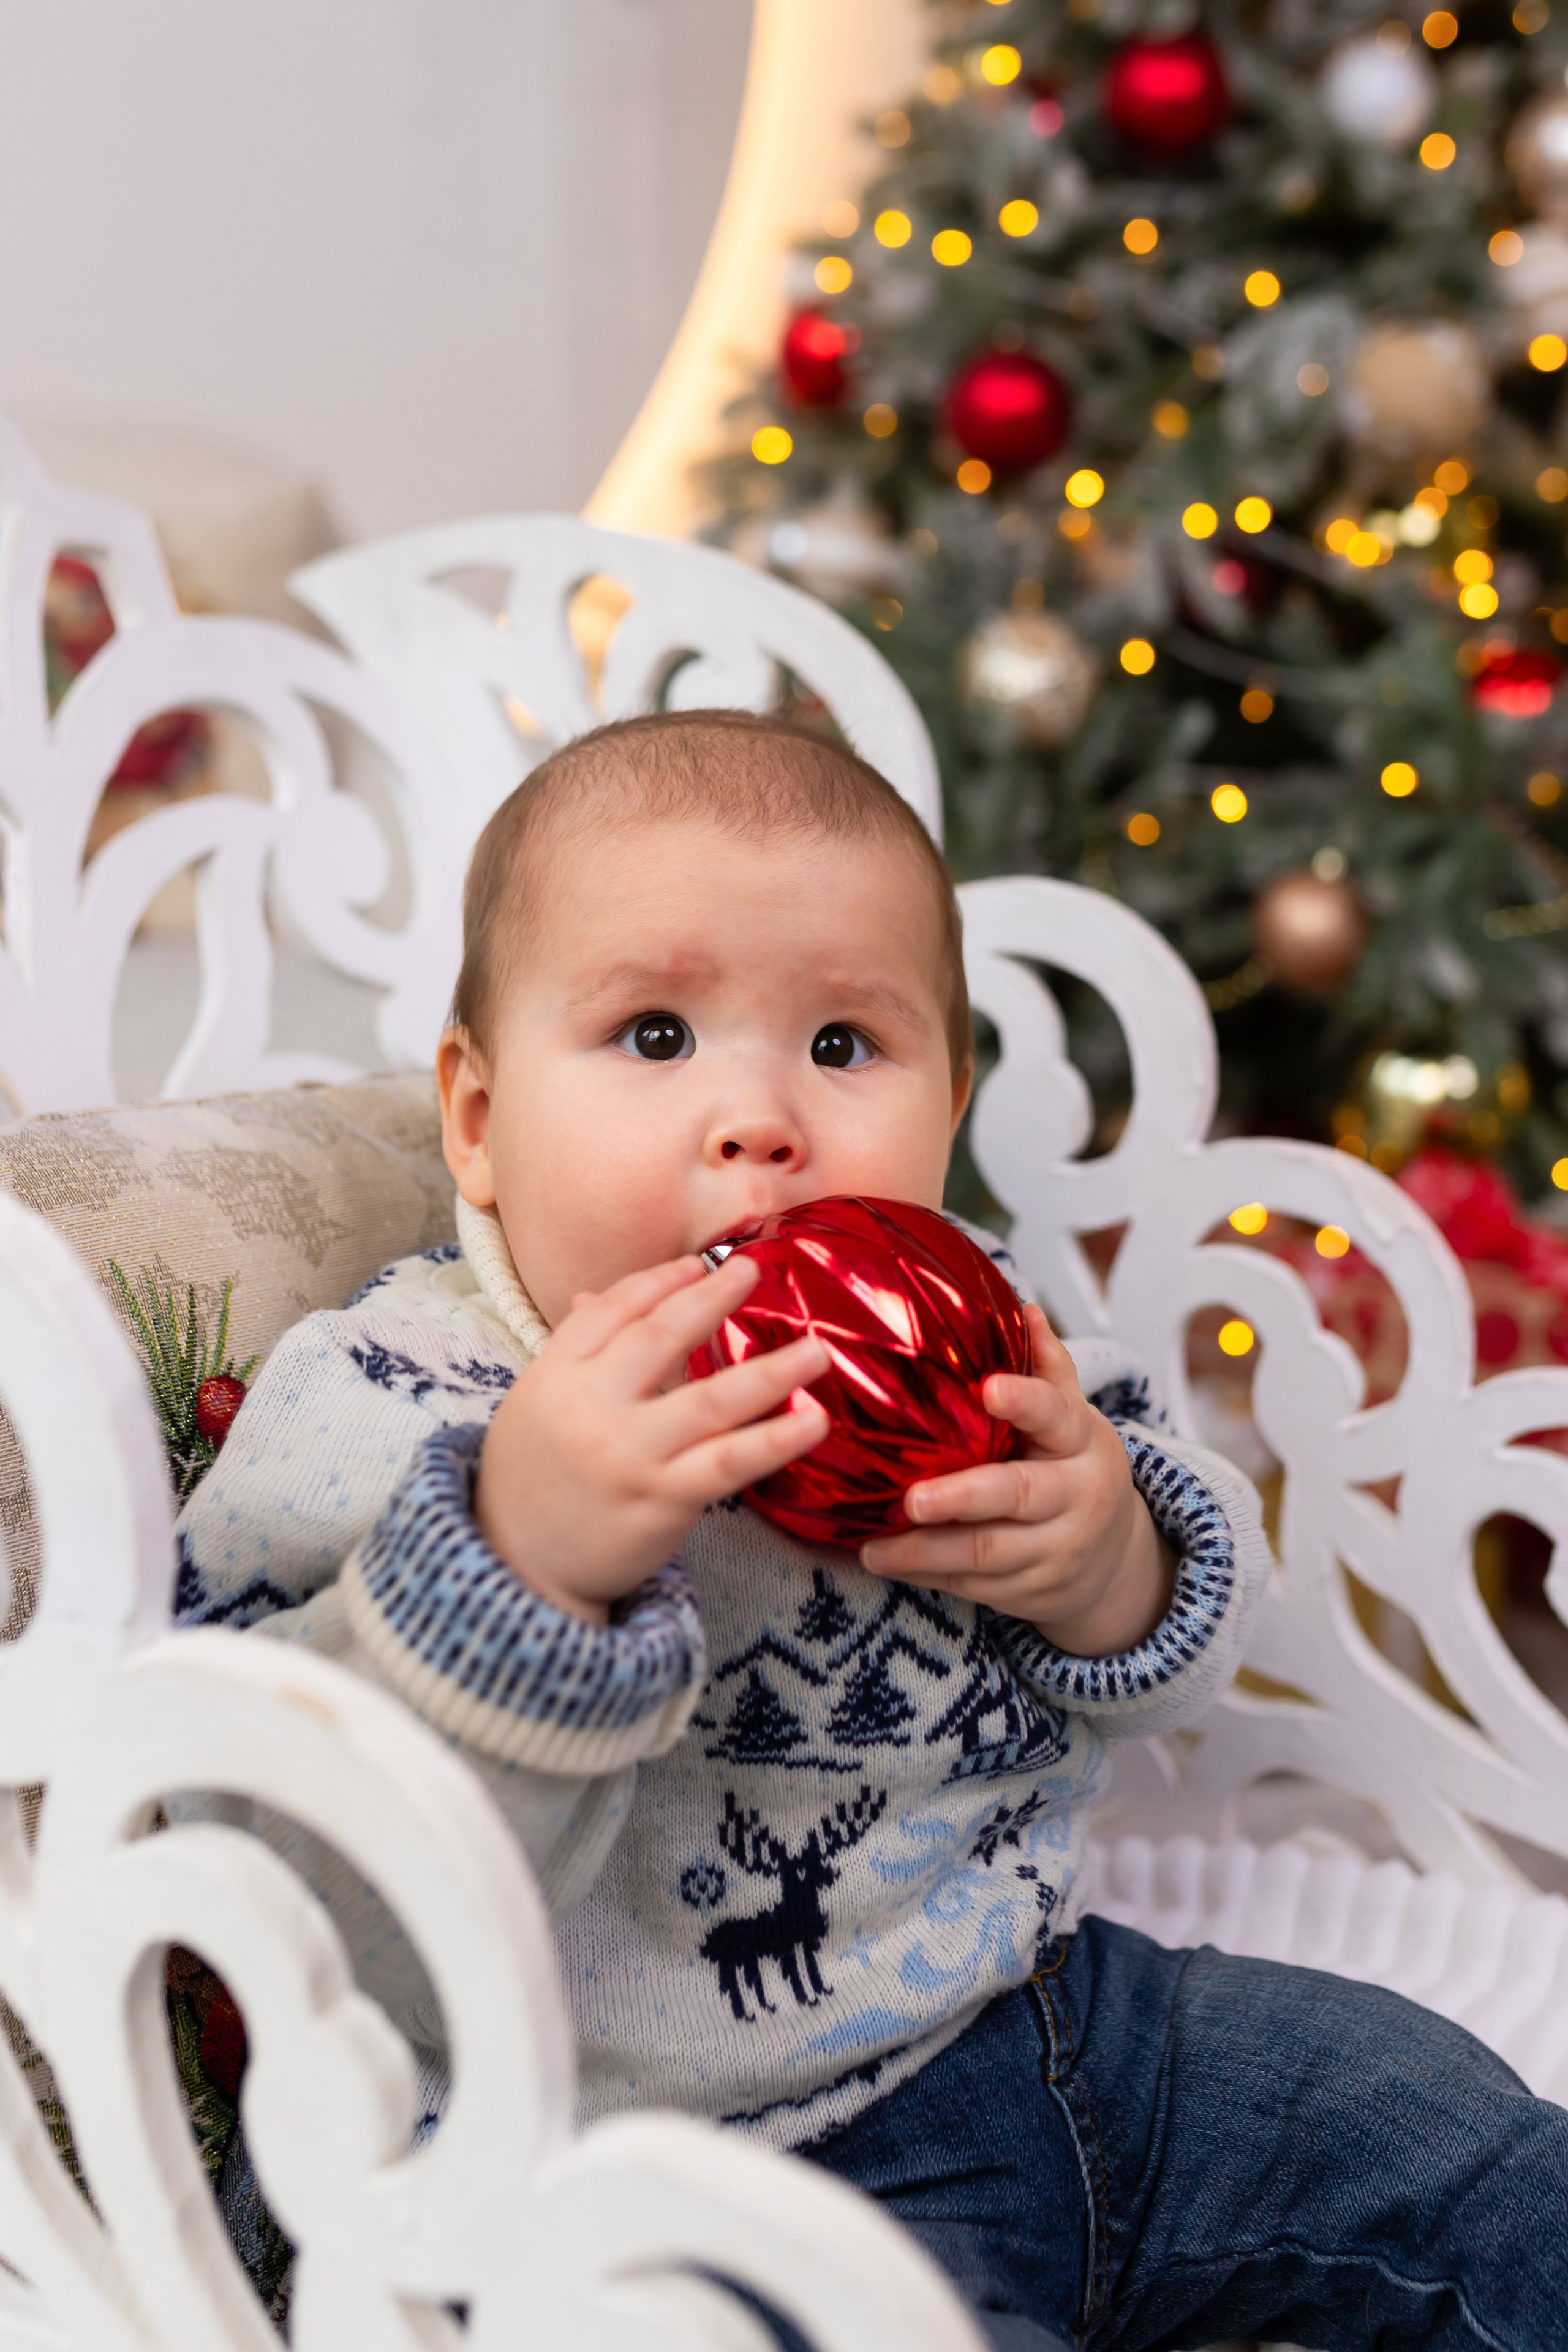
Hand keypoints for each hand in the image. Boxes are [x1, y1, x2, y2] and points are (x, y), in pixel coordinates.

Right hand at [475, 1253, 828, 1623]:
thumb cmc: (534, 1477)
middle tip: (753, 1270)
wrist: (516, 1566)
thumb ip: (574, 1352)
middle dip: (711, 1298)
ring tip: (817, 1350)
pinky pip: (729, 1462)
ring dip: (771, 1372)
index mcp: (554, 1375)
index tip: (697, 1264)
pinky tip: (813, 1421)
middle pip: (660, 1339)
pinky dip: (776, 1439)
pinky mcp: (662, 1500)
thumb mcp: (537, 1403)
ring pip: (710, 1401)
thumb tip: (595, 1295)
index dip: (659, 1281)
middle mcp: (590, 1408)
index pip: (613, 1311)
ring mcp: (629, 1454)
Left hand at [860, 1305, 1172, 1656]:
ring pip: (988, 1553)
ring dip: (926, 1552)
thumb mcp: (1072, 1419)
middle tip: (912, 1499)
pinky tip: (888, 1562)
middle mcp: (1076, 1496)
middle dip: (963, 1498)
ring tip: (875, 1547)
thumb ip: (1046, 1368)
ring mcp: (1056, 1549)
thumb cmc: (1072, 1468)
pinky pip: (975, 1586)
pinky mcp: (1032, 1592)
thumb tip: (1023, 1308)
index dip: (1025, 1402)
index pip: (1056, 1414)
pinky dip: (928, 1576)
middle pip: (1017, 1494)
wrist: (1115, 1561)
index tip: (988, 1388)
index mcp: (1082, 1441)